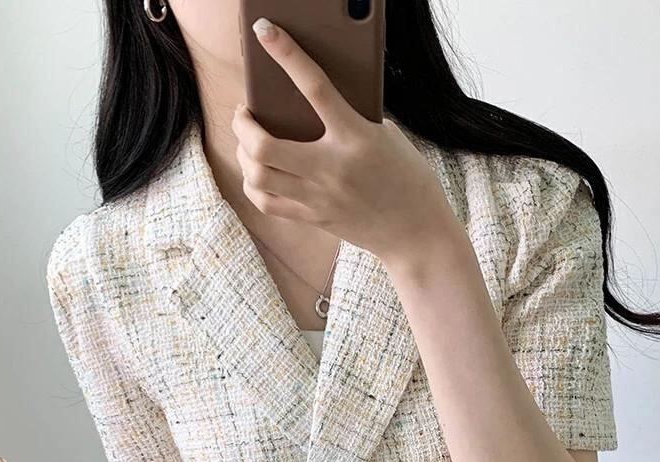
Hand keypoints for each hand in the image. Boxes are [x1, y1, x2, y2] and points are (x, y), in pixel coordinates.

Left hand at [232, 26, 445, 266]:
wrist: (416, 232)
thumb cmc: (405, 176)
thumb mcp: (384, 136)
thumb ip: (348, 119)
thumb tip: (310, 104)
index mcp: (356, 136)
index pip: (315, 87)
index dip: (286, 55)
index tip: (265, 32)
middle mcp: (332, 168)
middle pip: (265, 146)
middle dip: (243, 125)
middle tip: (244, 113)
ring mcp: (319, 197)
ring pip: (258, 176)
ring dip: (243, 153)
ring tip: (247, 142)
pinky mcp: (314, 218)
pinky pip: (267, 203)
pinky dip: (253, 184)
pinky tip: (256, 171)